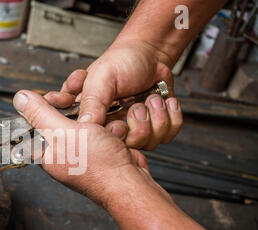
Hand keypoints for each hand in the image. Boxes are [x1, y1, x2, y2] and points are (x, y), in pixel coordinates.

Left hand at [12, 90, 171, 206]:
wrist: (130, 182)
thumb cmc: (98, 167)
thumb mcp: (63, 132)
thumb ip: (40, 114)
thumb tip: (20, 98)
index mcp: (45, 152)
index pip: (36, 122)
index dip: (48, 107)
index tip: (60, 102)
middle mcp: (62, 153)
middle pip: (65, 118)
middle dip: (80, 114)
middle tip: (87, 121)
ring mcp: (84, 151)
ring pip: (88, 120)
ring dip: (100, 120)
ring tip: (104, 132)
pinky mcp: (103, 148)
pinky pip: (105, 128)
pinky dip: (112, 128)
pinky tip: (115, 136)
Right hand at [50, 39, 181, 149]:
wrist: (150, 54)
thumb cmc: (122, 61)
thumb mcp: (102, 77)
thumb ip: (92, 101)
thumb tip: (86, 124)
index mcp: (91, 118)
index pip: (98, 144)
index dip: (112, 136)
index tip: (118, 123)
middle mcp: (111, 128)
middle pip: (125, 147)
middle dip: (137, 126)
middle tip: (136, 106)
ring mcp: (133, 131)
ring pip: (148, 143)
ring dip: (156, 117)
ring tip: (151, 98)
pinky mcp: (153, 130)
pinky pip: (166, 136)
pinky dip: (171, 116)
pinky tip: (163, 102)